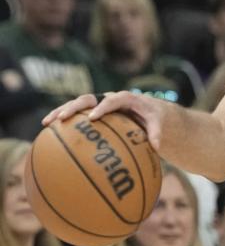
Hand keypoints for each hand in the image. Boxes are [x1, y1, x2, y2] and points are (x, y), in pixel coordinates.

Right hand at [42, 91, 169, 151]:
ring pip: (76, 104)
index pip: (112, 100)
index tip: (93, 117)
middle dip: (74, 107)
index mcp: (124, 98)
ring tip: (46, 123)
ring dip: (61, 111)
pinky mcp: (91, 110)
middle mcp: (108, 97)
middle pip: (88, 98)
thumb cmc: (150, 115)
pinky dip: (62, 119)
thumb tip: (157, 148)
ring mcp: (97, 103)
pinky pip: (75, 114)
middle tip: (62, 118)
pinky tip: (48, 131)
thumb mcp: (156, 121)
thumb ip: (156, 132)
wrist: (145, 107)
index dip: (102, 107)